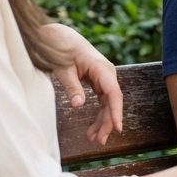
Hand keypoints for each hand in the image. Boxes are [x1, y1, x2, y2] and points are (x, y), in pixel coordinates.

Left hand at [43, 23, 120, 144]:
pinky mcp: (99, 82)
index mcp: (102, 69)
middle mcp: (107, 74)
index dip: (116, 112)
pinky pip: (102, 101)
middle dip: (107, 122)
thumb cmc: (62, 49)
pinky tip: (93, 127)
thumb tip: (78, 105)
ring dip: (102, 121)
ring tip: (93, 138)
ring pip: (108, 104)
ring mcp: (104, 78)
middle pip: (112, 102)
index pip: (114, 94)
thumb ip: (72, 86)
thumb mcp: (63, 68)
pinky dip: (98, 114)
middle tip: (99, 140)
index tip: (117, 128)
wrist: (60, 36)